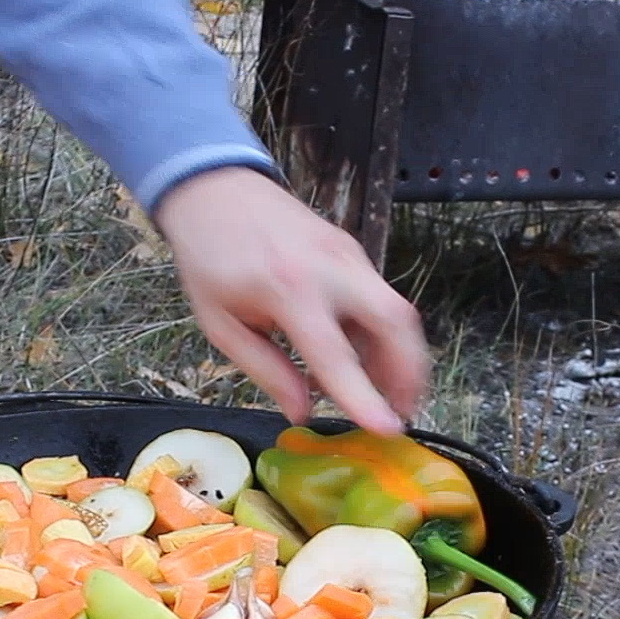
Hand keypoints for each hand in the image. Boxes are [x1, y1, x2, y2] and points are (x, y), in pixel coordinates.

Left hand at [152, 167, 430, 433]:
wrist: (214, 188)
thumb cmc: (209, 259)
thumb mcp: (221, 324)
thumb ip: (266, 370)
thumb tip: (303, 412)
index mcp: (288, 290)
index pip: (335, 354)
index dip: (364, 395)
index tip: (389, 429)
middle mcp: (330, 268)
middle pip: (395, 321)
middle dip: (410, 371)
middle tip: (403, 411)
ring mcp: (348, 254)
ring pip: (397, 309)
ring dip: (401, 356)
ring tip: (388, 393)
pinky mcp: (353, 250)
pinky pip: (380, 297)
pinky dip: (382, 334)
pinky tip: (364, 358)